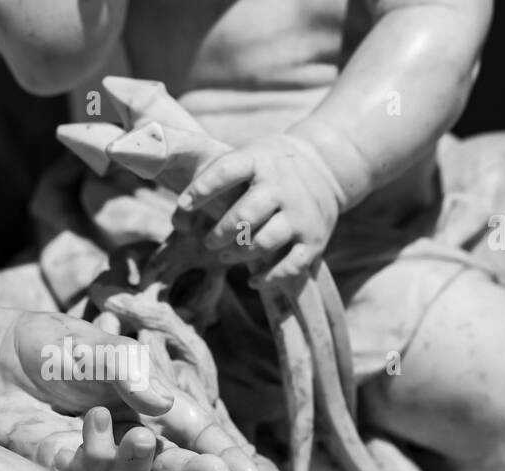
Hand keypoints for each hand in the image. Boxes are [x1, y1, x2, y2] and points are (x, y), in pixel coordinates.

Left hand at [0, 311, 261, 470]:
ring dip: (145, 462)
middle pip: (174, 464)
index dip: (224, 455)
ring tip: (143, 438)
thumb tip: (163, 406)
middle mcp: (130, 432)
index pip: (196, 432)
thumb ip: (130, 372)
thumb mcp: (98, 347)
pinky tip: (92, 424)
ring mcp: (97, 451)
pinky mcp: (60, 464)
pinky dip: (97, 452)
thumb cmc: (49, 345)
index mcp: (151, 401)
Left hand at [175, 133, 342, 284]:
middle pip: (246, 215)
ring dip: (239, 254)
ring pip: (265, 242)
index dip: (202, 189)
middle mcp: (282, 186)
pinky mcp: (315, 239)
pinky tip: (253, 281)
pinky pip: (291, 266)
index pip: (227, 170)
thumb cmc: (269, 167)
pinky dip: (270, 278)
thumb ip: (213, 177)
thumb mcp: (247, 155)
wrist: (326, 167)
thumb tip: (178, 217)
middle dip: (221, 233)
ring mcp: (300, 214)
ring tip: (225, 255)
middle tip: (209, 242)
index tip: (183, 205)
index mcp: (260, 160)